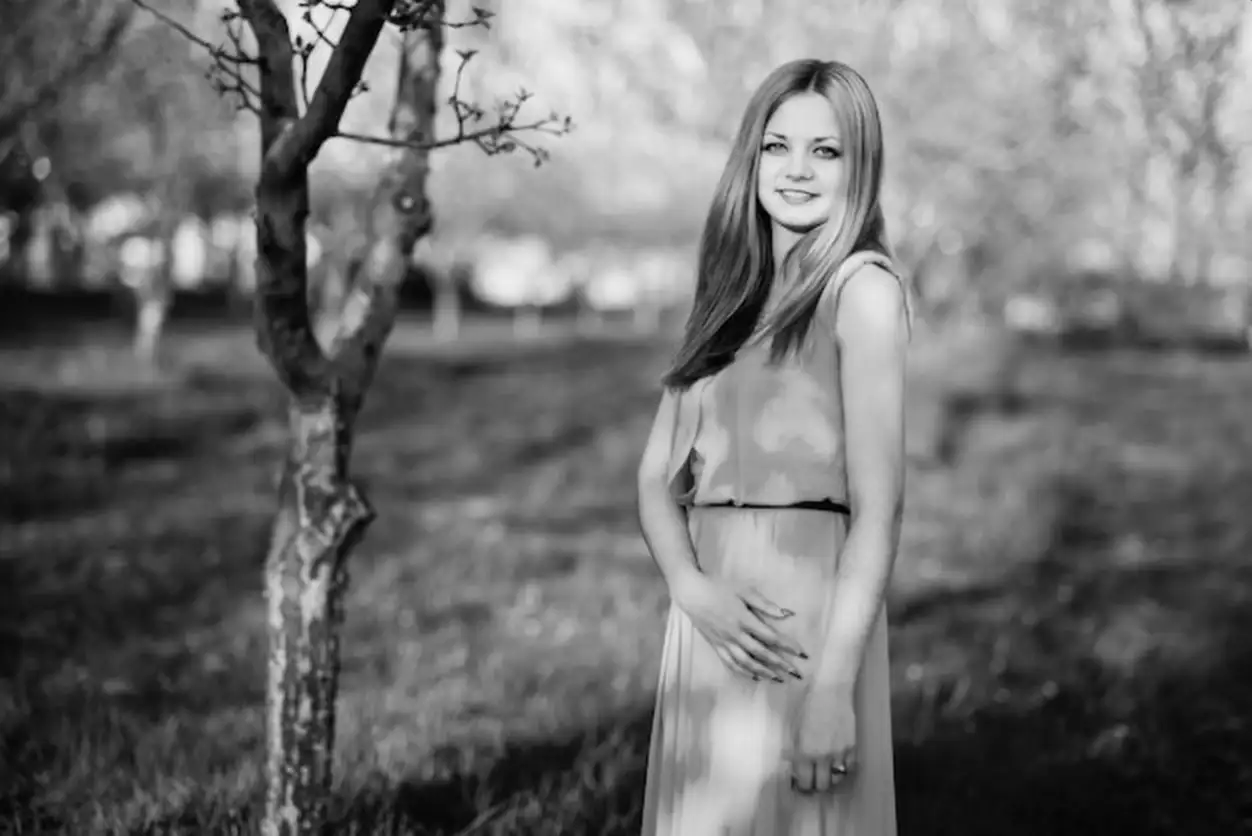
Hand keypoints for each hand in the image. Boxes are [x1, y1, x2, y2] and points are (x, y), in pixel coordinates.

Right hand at [671, 574, 807, 682]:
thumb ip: (764, 603)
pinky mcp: (716, 646)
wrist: (692, 593)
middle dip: (781, 664)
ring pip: (747, 662)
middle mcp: (735, 634)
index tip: (802, 654)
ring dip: (764, 672)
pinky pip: (730, 663)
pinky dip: (743, 672)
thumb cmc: (718, 587)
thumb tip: (786, 613)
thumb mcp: (743, 589)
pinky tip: (754, 677)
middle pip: (761, 653)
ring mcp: (724, 642)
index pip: (771, 637)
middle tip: (796, 674)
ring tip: (779, 679)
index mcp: (744, 619)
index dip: (788, 646)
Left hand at [790, 684, 856, 793]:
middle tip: (811, 781)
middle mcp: (823, 756)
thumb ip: (794, 749)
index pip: (805, 782)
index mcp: (805, 752)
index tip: (799, 783)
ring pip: (837, 779)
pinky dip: (843, 770)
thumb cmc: (808, 705)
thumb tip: (792, 764)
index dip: (801, 786)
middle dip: (815, 786)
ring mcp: (840, 752)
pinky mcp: (853, 746)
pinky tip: (837, 764)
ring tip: (824, 772)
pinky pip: (849, 768)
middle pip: (822, 785)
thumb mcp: (794, 727)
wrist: (831, 690)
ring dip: (830, 778)